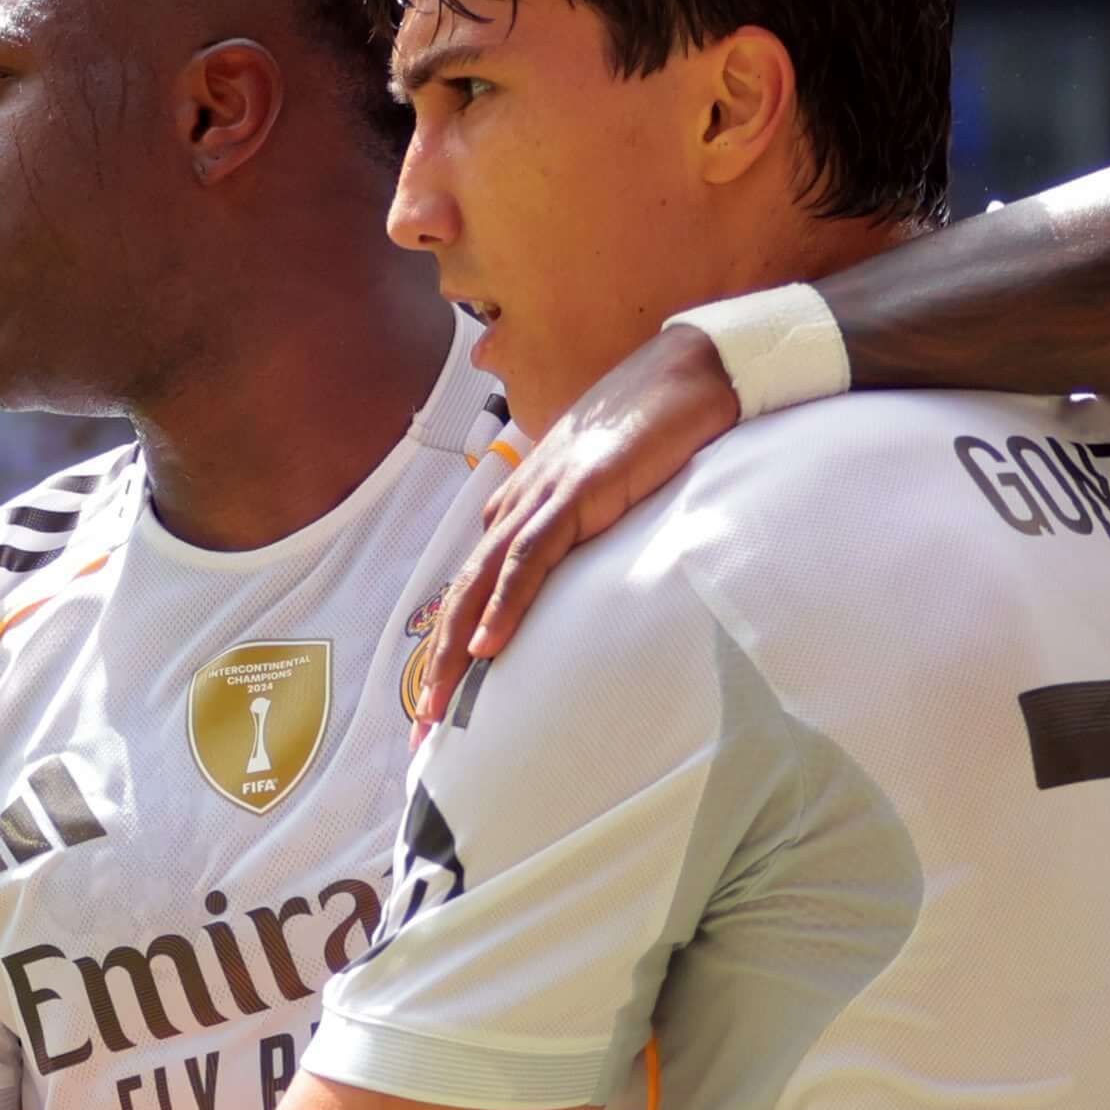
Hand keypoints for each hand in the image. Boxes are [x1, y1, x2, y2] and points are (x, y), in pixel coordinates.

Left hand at [411, 322, 740, 726]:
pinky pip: (529, 561)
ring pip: (481, 585)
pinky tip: (489, 647)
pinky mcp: (574, 496)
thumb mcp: (607, 498)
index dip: (451, 649)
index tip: (441, 708)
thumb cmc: (652, 434)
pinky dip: (505, 604)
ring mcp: (540, 501)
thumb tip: (585, 582)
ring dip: (456, 652)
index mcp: (519, 511)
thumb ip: (584, 535)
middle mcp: (515, 508)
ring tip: (440, 709)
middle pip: (461, 597)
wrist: (687, 376)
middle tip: (422, 732)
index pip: (472, 590)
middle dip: (438, 669)